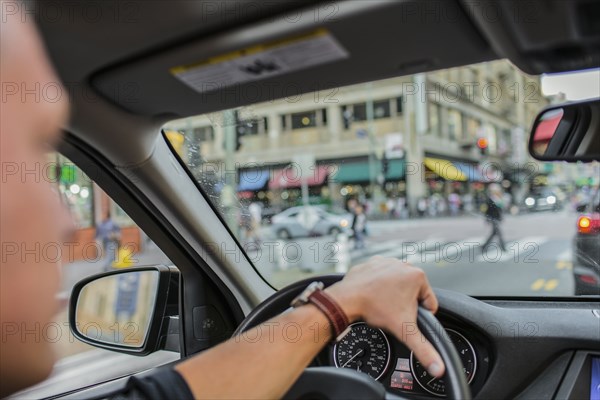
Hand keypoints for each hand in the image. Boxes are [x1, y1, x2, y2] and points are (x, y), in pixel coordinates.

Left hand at [325, 256, 444, 377]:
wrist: (347, 299)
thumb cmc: (374, 309)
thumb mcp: (405, 331)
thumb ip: (424, 350)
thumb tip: (439, 368)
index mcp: (417, 276)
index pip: (429, 302)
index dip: (420, 315)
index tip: (404, 317)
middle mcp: (403, 265)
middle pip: (413, 293)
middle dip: (405, 304)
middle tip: (392, 311)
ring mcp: (387, 261)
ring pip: (398, 285)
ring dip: (393, 295)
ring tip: (382, 304)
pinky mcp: (373, 262)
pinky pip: (382, 278)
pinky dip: (379, 286)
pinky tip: (374, 295)